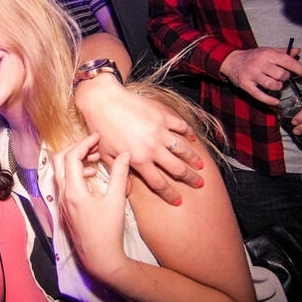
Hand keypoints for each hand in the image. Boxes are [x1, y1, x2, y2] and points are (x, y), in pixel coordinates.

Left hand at [53, 133, 130, 277]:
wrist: (99, 258)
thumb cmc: (108, 231)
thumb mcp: (117, 200)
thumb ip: (120, 174)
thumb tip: (125, 154)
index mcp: (73, 191)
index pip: (72, 156)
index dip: (84, 143)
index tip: (97, 137)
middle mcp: (63, 195)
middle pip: (60, 160)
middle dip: (75, 148)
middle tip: (93, 145)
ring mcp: (62, 202)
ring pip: (61, 171)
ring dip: (75, 160)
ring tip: (95, 158)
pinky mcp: (65, 208)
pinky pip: (65, 182)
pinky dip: (75, 173)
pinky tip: (91, 175)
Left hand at [74, 75, 203, 205]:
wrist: (102, 101)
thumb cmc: (101, 128)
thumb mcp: (106, 155)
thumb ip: (119, 174)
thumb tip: (127, 193)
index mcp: (139, 160)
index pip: (159, 183)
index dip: (170, 194)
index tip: (178, 200)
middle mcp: (153, 148)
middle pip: (177, 169)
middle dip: (190, 179)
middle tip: (199, 184)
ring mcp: (160, 131)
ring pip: (183, 149)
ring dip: (194, 158)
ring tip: (201, 166)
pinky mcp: (162, 115)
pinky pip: (180, 126)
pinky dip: (189, 133)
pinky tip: (192, 138)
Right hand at [219, 47, 301, 105]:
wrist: (231, 61)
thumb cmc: (252, 56)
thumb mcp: (267, 50)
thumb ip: (282, 52)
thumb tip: (298, 51)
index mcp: (267, 54)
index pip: (288, 61)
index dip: (299, 68)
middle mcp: (259, 64)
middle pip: (281, 74)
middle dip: (285, 78)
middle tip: (282, 77)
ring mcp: (252, 75)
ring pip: (272, 85)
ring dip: (278, 87)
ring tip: (276, 85)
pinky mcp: (246, 85)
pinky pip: (259, 95)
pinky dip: (269, 100)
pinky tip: (276, 101)